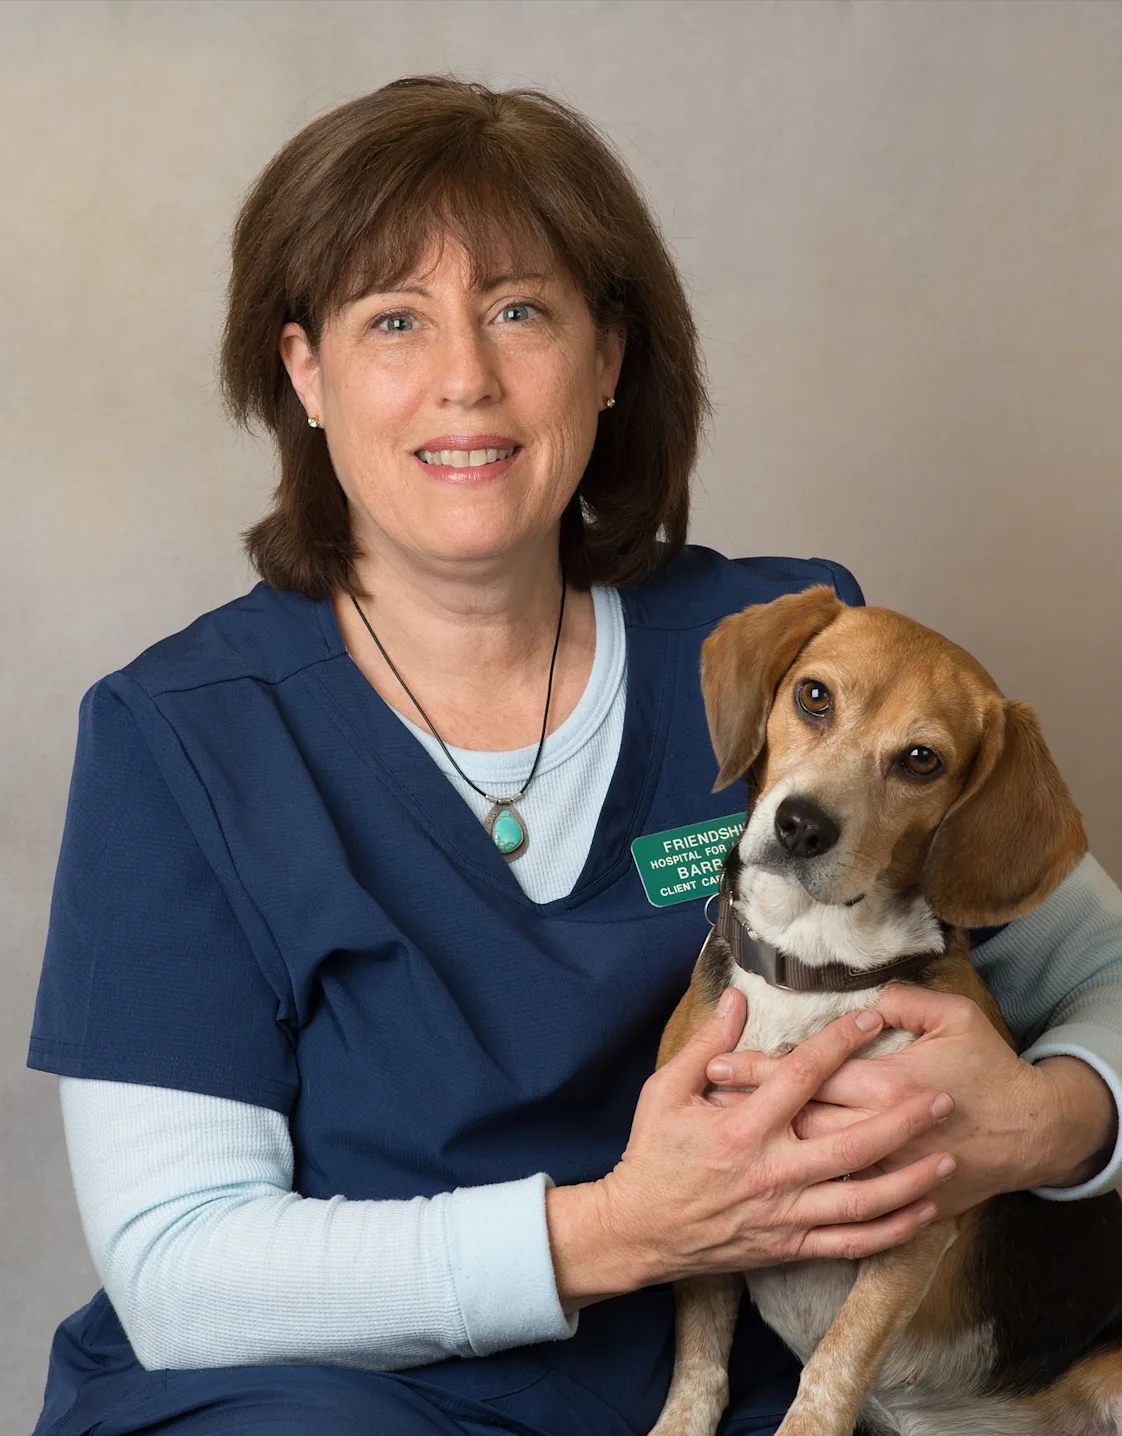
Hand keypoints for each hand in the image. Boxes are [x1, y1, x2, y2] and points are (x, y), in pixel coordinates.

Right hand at [587, 988, 955, 1291]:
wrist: (639, 1230)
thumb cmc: (652, 1155)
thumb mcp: (664, 1090)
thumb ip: (706, 1044)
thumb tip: (735, 999)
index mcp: (742, 1128)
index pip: (803, 1076)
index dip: (840, 1043)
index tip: (872, 1019)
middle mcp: (771, 1172)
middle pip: (851, 1142)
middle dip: (902, 1119)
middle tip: (942, 1097)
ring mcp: (785, 1213)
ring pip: (862, 1199)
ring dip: (910, 1180)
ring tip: (948, 1157)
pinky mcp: (790, 1245)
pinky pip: (850, 1241)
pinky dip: (891, 1231)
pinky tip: (921, 1213)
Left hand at [705, 984, 1116, 1217]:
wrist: (1030, 1132)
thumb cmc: (990, 1068)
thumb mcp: (957, 1017)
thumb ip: (908, 1000)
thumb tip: (864, 995)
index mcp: (887, 1085)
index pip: (809, 1077)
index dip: (761, 1068)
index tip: (719, 1062)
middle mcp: (879, 1135)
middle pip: (796, 1123)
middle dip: (747, 1110)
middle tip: (702, 1098)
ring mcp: (887, 1173)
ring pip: (810, 1168)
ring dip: (765, 1152)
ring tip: (718, 1138)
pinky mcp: (898, 1199)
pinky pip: (843, 1210)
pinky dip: (804, 1196)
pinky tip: (771, 1185)